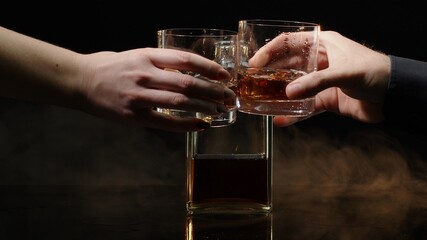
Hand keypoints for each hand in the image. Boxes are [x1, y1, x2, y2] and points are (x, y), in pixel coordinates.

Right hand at [75, 48, 233, 131]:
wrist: (80, 81)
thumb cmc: (111, 66)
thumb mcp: (137, 55)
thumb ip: (162, 62)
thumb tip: (192, 72)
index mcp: (147, 55)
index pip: (186, 59)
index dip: (209, 68)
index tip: (225, 76)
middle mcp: (145, 74)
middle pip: (188, 82)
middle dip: (213, 90)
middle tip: (228, 96)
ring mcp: (139, 96)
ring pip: (180, 101)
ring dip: (204, 106)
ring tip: (219, 110)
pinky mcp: (133, 116)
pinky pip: (166, 122)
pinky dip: (187, 124)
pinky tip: (201, 125)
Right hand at [267, 31, 390, 126]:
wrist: (395, 97)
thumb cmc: (375, 72)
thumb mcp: (344, 72)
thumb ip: (315, 82)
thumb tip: (289, 93)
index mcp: (323, 45)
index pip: (290, 43)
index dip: (270, 51)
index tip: (255, 63)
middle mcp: (319, 62)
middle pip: (288, 65)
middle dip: (270, 74)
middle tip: (253, 84)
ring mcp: (321, 82)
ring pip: (294, 87)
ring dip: (279, 94)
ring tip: (262, 101)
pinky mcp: (326, 99)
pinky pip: (305, 107)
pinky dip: (294, 114)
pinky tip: (281, 120)